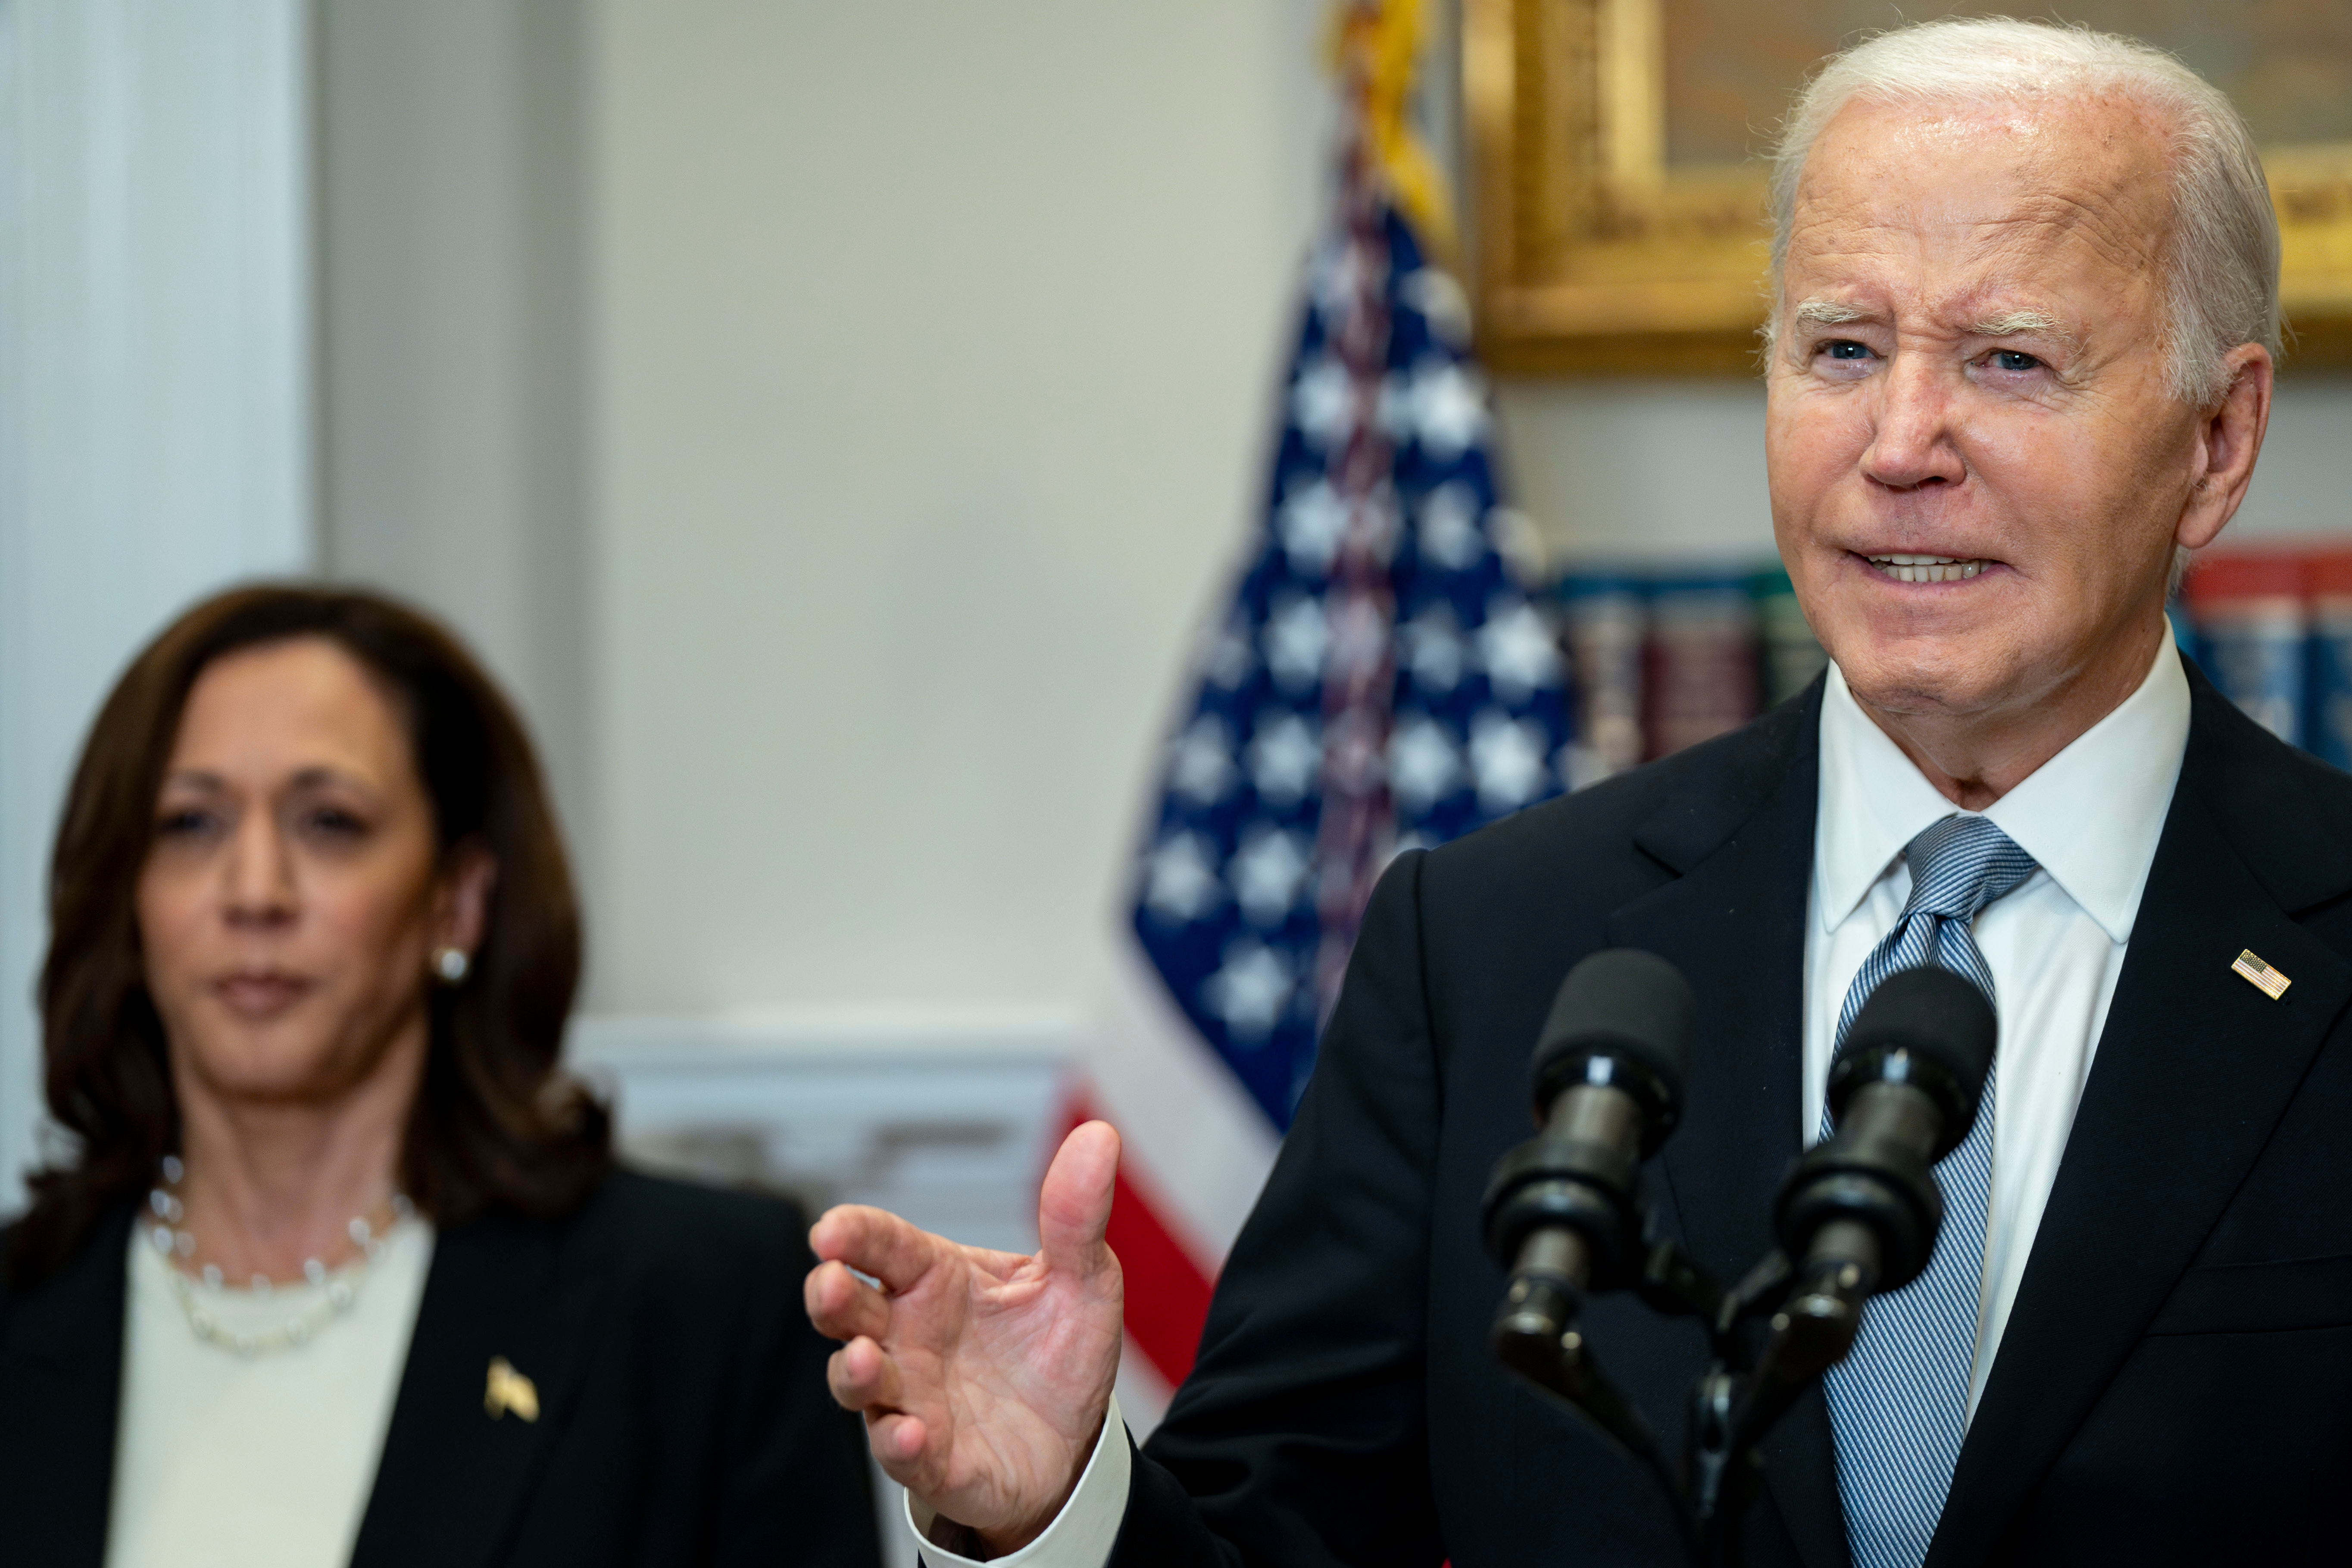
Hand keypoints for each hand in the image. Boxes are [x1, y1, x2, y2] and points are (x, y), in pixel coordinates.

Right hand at [807, 1120, 1125, 1549]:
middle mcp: (908, 1337)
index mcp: (936, 1280)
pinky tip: (911, 1432)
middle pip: (848, 1311)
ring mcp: (911, 1398)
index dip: (853, 1233)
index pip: (883, 1245)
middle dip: (830, 1296)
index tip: (831, 1230)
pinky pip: (901, 1452)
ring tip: (866, 1359)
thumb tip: (1099, 1135)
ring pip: (859, 1383)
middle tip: (830, 1283)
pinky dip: (899, 1442)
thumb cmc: (1057, 1353)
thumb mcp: (1081, 1278)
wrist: (1076, 1439)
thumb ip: (1076, 1216)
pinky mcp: (931, 1458)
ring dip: (854, 1372)